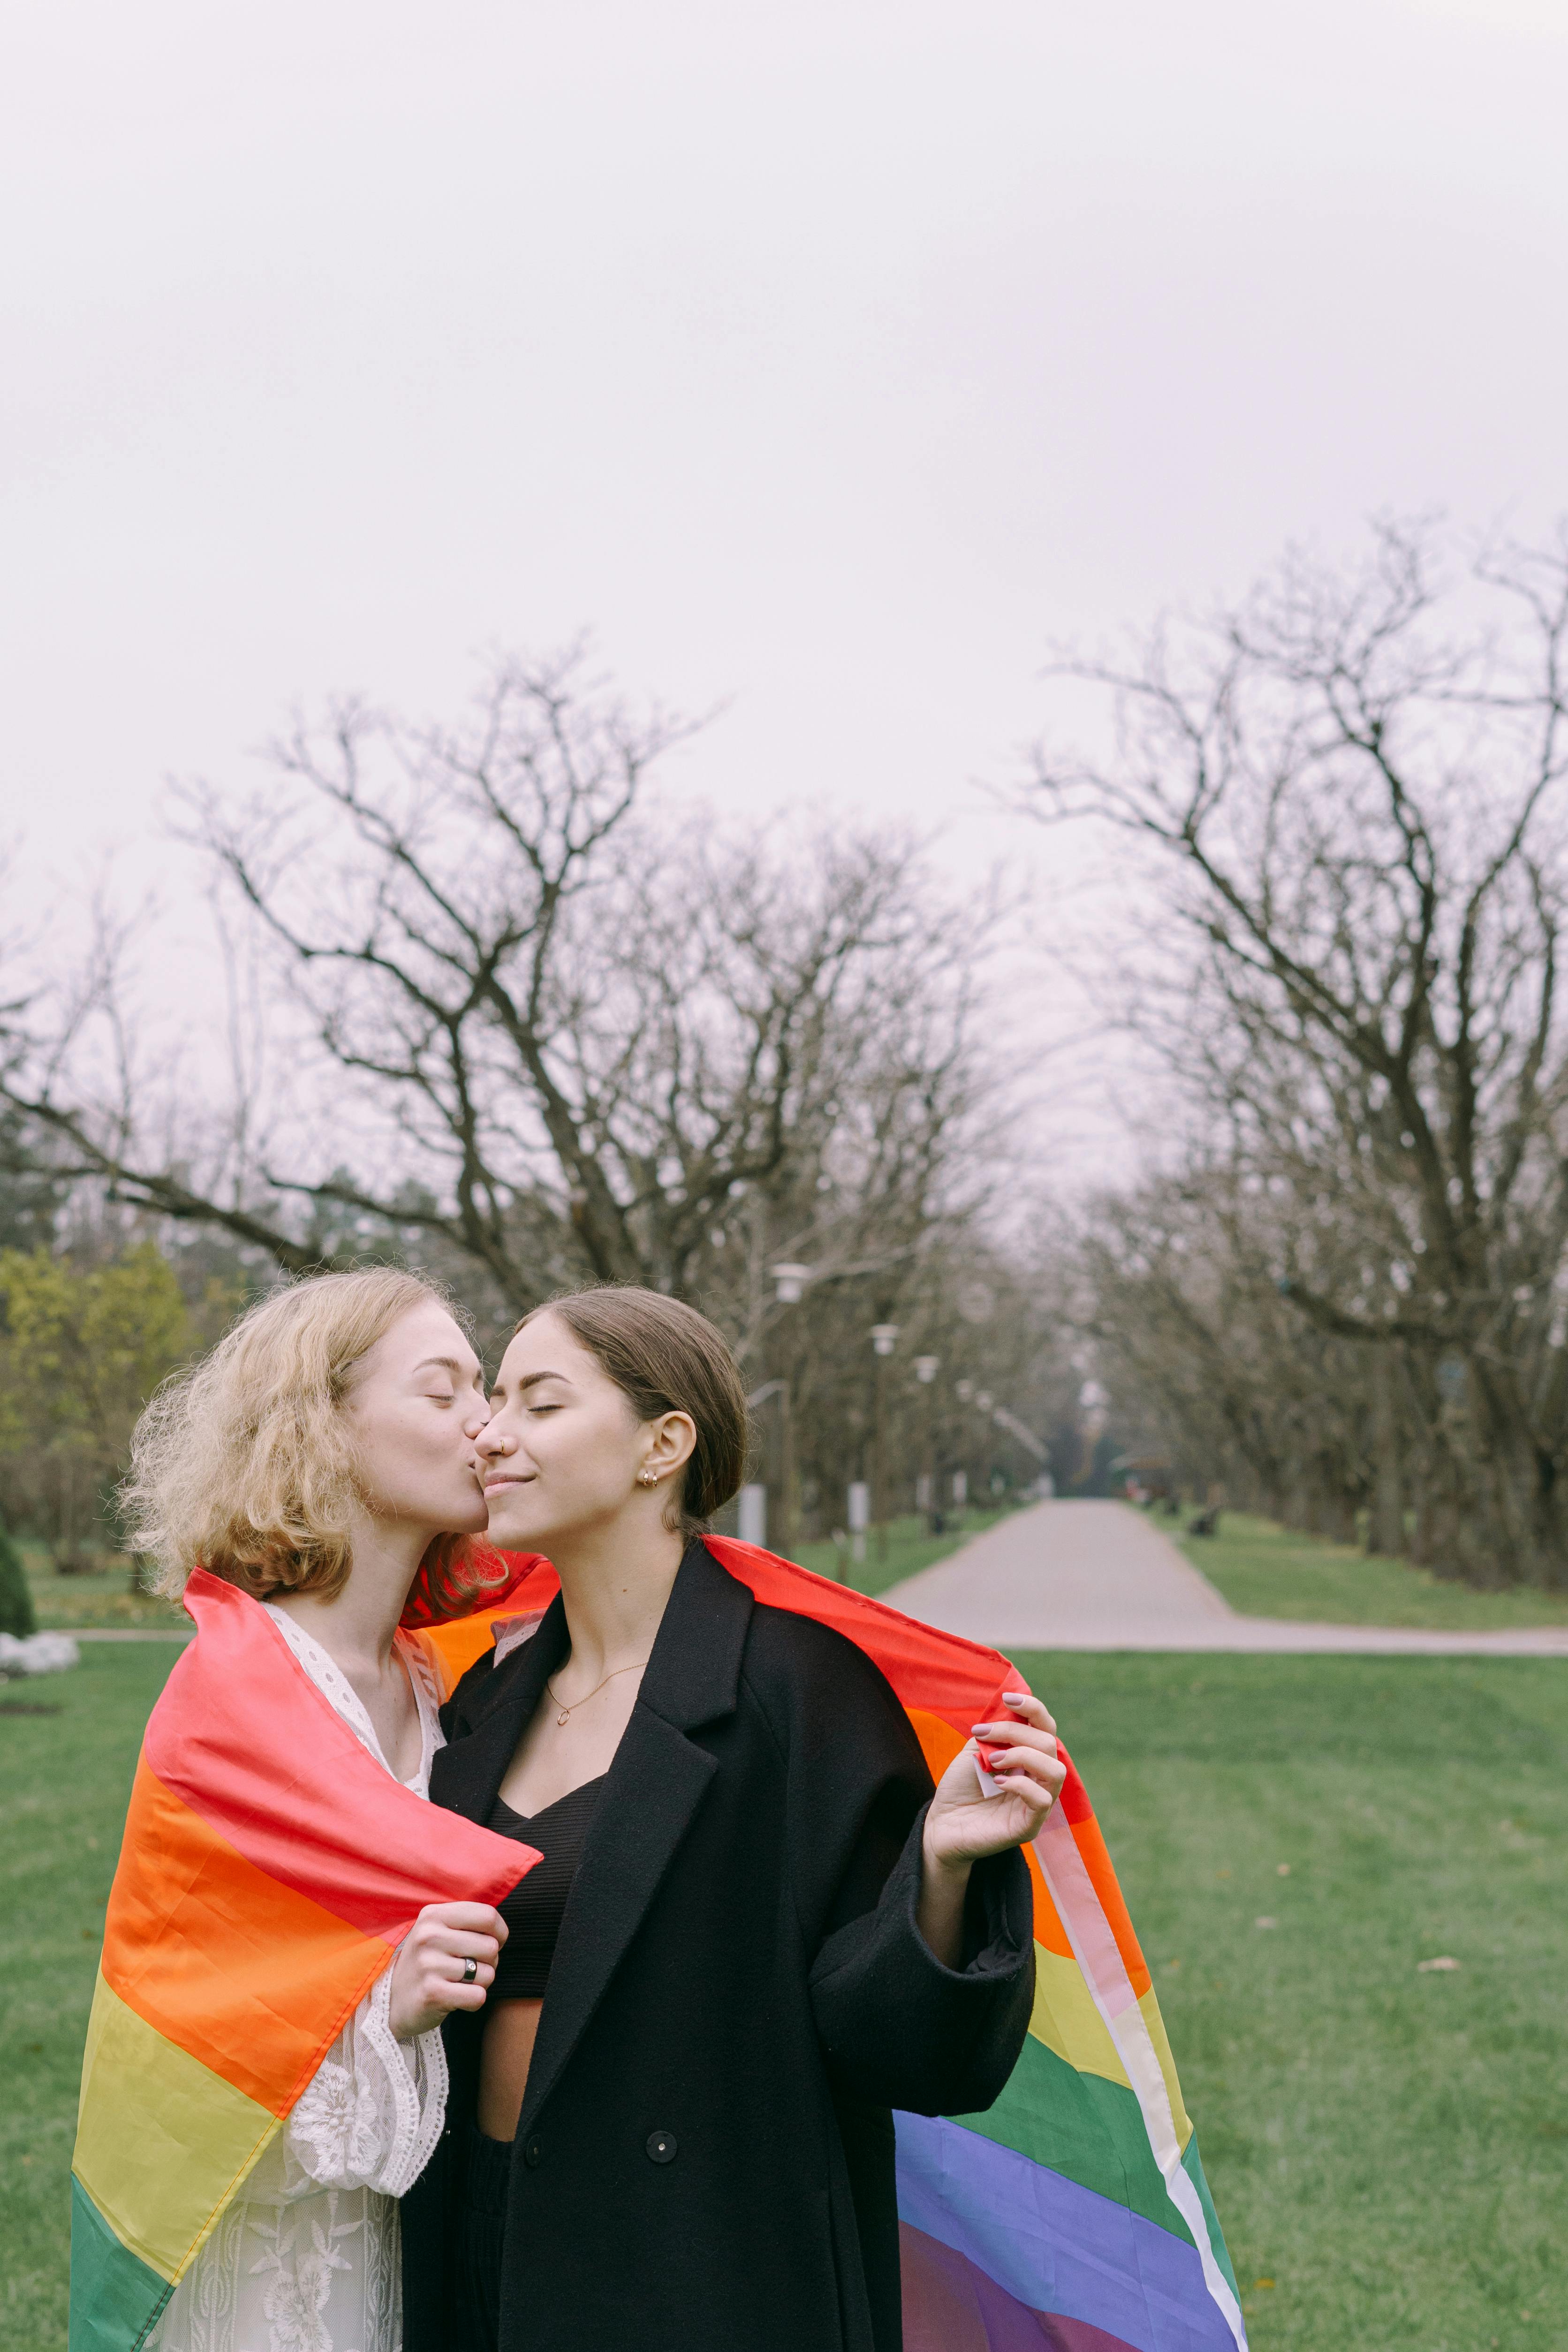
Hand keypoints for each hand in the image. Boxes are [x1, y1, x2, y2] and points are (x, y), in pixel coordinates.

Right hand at [388, 1902, 506, 2041]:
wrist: (392, 2002)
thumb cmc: (428, 1963)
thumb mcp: (439, 1931)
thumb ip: (467, 1922)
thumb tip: (501, 1930)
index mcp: (433, 1915)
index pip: (488, 1916)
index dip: (499, 1933)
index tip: (492, 1943)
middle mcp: (429, 1936)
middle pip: (491, 1946)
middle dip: (489, 1962)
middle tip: (469, 1968)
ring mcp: (428, 1964)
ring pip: (487, 1973)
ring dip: (480, 1982)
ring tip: (460, 1983)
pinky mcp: (432, 1993)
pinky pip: (477, 1996)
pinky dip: (474, 2001)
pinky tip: (457, 1998)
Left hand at [926, 1691, 1064, 1869]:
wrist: (941, 1823)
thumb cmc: (959, 1787)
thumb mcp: (975, 1751)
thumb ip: (995, 1734)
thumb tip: (1010, 1711)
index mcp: (1029, 1758)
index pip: (1046, 1728)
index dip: (1033, 1708)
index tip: (1008, 1698)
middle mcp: (1039, 1778)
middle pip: (1049, 1744)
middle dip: (1015, 1732)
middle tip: (981, 1734)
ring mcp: (1038, 1803)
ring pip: (1056, 1770)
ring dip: (1023, 1755)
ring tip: (993, 1760)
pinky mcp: (1030, 1826)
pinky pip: (1042, 1800)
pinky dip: (1020, 1785)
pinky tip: (997, 1782)